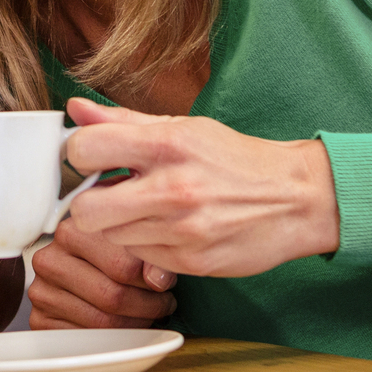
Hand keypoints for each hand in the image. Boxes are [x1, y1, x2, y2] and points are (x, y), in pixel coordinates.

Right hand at [28, 218, 177, 328]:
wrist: (75, 265)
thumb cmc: (108, 251)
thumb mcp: (130, 240)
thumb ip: (149, 256)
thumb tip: (160, 280)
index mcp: (71, 232)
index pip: (121, 265)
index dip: (153, 280)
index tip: (166, 284)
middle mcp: (49, 260)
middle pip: (111, 296)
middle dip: (148, 306)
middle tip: (163, 304)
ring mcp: (41, 292)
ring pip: (101, 322)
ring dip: (135, 324)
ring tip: (148, 313)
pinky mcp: (39, 320)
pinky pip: (86, 340)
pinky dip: (113, 339)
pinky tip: (126, 325)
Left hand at [58, 97, 339, 277]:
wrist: (297, 198)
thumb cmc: (236, 159)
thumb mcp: (184, 127)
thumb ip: (124, 121)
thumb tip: (74, 109)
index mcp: (167, 143)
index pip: (85, 149)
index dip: (80, 157)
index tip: (92, 161)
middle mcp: (172, 187)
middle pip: (85, 210)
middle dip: (89, 204)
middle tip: (109, 195)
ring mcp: (182, 230)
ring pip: (110, 238)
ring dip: (119, 226)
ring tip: (147, 211)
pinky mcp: (191, 262)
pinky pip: (140, 258)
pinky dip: (145, 246)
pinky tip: (168, 231)